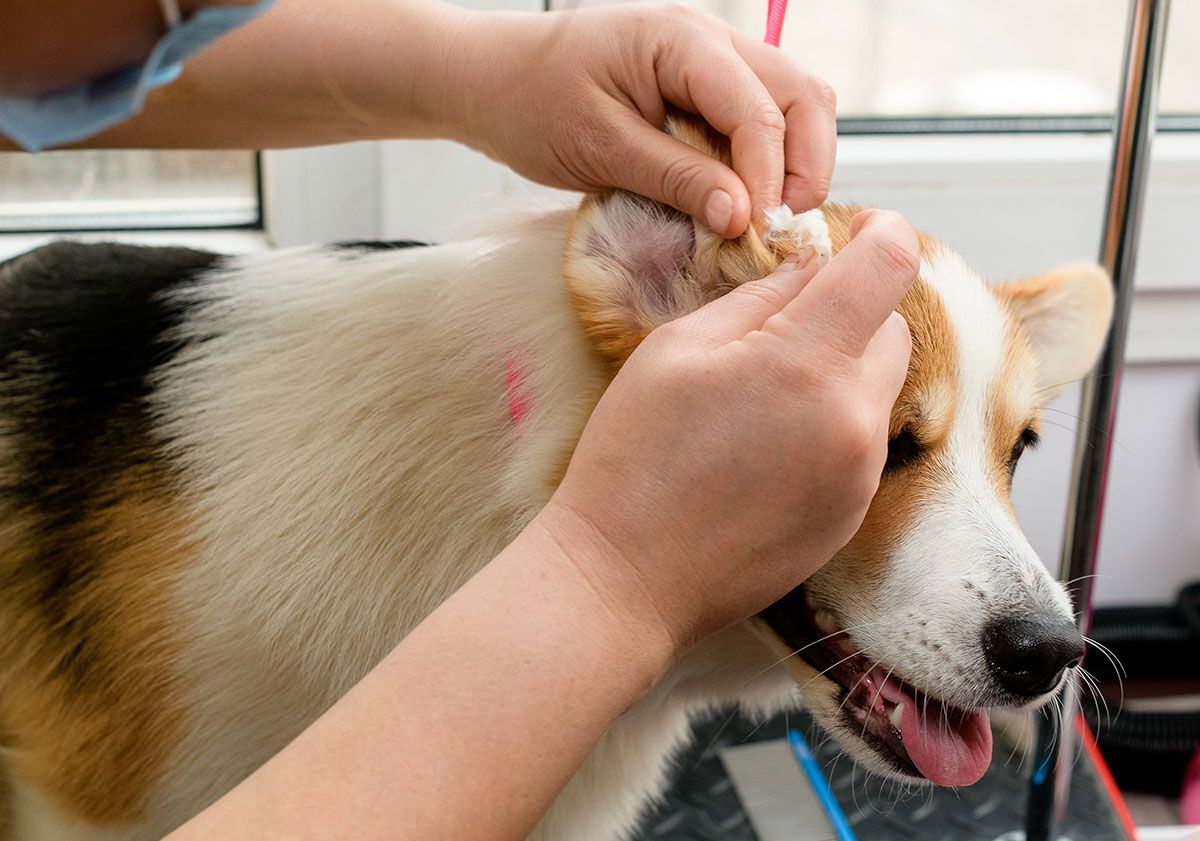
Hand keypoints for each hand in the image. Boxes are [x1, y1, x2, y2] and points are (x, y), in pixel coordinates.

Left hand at [445, 4, 836, 237]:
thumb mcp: (598, 147)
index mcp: (681, 41)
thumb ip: (673, 177)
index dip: (767, 177)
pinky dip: (766, 161)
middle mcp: (711, 40)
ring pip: (793, 104)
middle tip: (776, 228)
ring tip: (764, 218)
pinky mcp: (705, 88)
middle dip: (805, 165)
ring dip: (794, 162)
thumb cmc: (530, 103)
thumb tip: (740, 217)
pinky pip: (761, 118)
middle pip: (802, 95)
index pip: (758, 110)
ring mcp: (713, 61)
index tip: (753, 234)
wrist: (492, 81)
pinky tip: (743, 201)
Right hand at [538, 210, 918, 651]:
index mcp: (805, 362)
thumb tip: (806, 271)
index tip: (867, 230)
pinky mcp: (852, 514)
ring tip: (766, 398)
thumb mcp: (675, 350)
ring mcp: (859, 473)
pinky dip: (834, 426)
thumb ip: (754, 299)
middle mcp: (852, 418)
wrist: (626, 576)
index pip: (889, 267)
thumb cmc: (634, 460)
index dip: (885, 234)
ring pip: (879, 390)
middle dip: (854, 312)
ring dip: (842, 373)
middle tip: (789, 323)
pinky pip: (863, 443)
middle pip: (894, 330)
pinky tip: (769, 447)